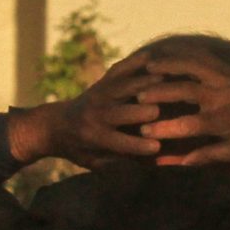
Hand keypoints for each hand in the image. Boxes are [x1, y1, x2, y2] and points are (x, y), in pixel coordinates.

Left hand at [8, 53, 164, 166]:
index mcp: (95, 137)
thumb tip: (145, 172)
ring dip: (150, 84)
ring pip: (128, 86)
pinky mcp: (103, 81)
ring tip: (175, 81)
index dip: (139, 146)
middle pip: (127, 111)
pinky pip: (121, 69)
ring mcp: (100, 94)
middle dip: (149, 112)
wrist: (54, 125)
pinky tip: (156, 57)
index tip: (159, 147)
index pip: (119, 142)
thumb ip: (117, 166)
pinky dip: (137, 62)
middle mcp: (97, 113)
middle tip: (175, 109)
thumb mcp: (93, 164)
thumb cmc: (79, 150)